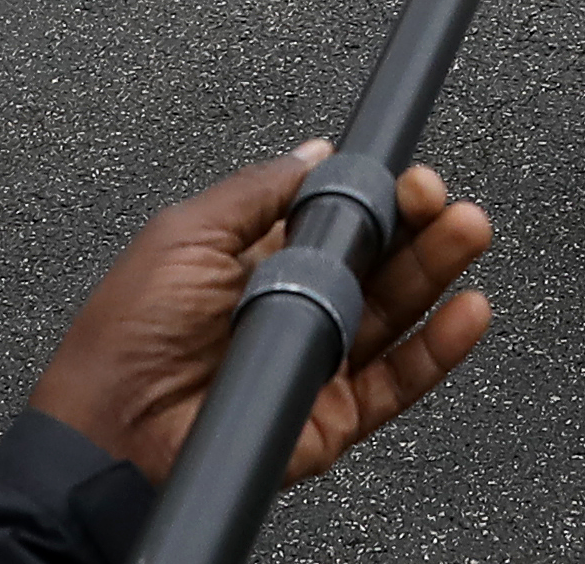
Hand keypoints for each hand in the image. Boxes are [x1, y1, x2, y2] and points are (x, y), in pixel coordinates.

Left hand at [26, 144, 493, 490]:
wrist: (117, 429)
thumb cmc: (127, 332)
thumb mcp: (187, 233)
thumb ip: (257, 193)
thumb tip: (315, 154)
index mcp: (255, 258)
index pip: (334, 219)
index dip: (373, 195)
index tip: (404, 174)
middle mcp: (292, 304)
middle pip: (375, 260)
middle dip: (416, 224)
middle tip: (444, 200)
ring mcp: (316, 359)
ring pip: (395, 311)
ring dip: (437, 271)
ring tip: (467, 232)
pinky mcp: (333, 415)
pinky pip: (399, 380)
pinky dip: (439, 348)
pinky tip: (466, 311)